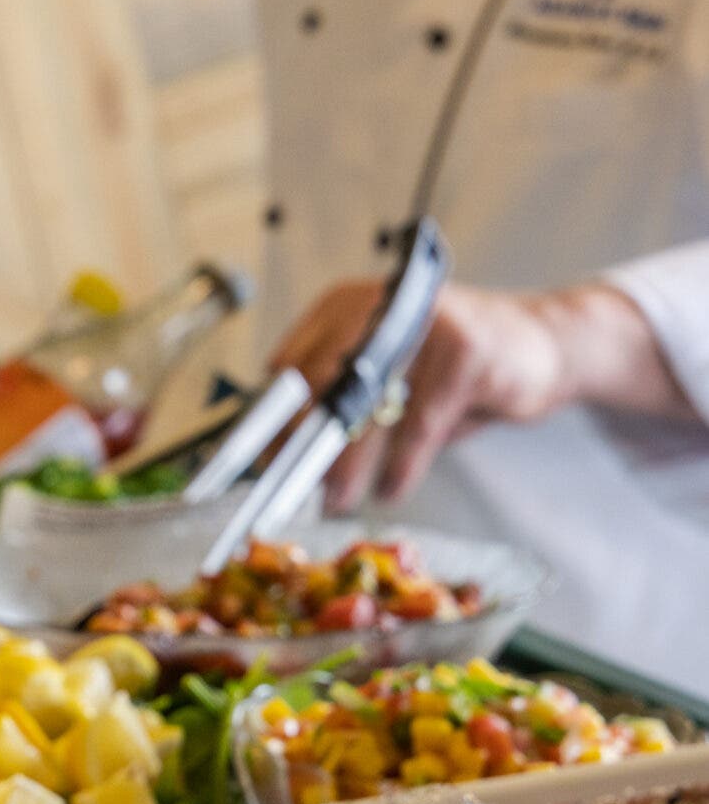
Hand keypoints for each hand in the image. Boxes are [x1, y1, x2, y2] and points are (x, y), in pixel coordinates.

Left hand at [268, 277, 680, 510]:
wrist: (544, 345)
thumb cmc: (453, 367)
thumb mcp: (391, 375)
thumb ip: (342, 402)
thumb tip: (282, 454)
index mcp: (349, 304)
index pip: (294, 360)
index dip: (272, 414)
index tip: (258, 460)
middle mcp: (382, 304)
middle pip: (324, 379)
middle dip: (302, 439)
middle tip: (287, 486)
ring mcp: (426, 323)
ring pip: (371, 404)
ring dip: (347, 461)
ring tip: (334, 500)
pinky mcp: (466, 352)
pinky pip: (420, 421)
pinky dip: (402, 463)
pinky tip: (391, 489)